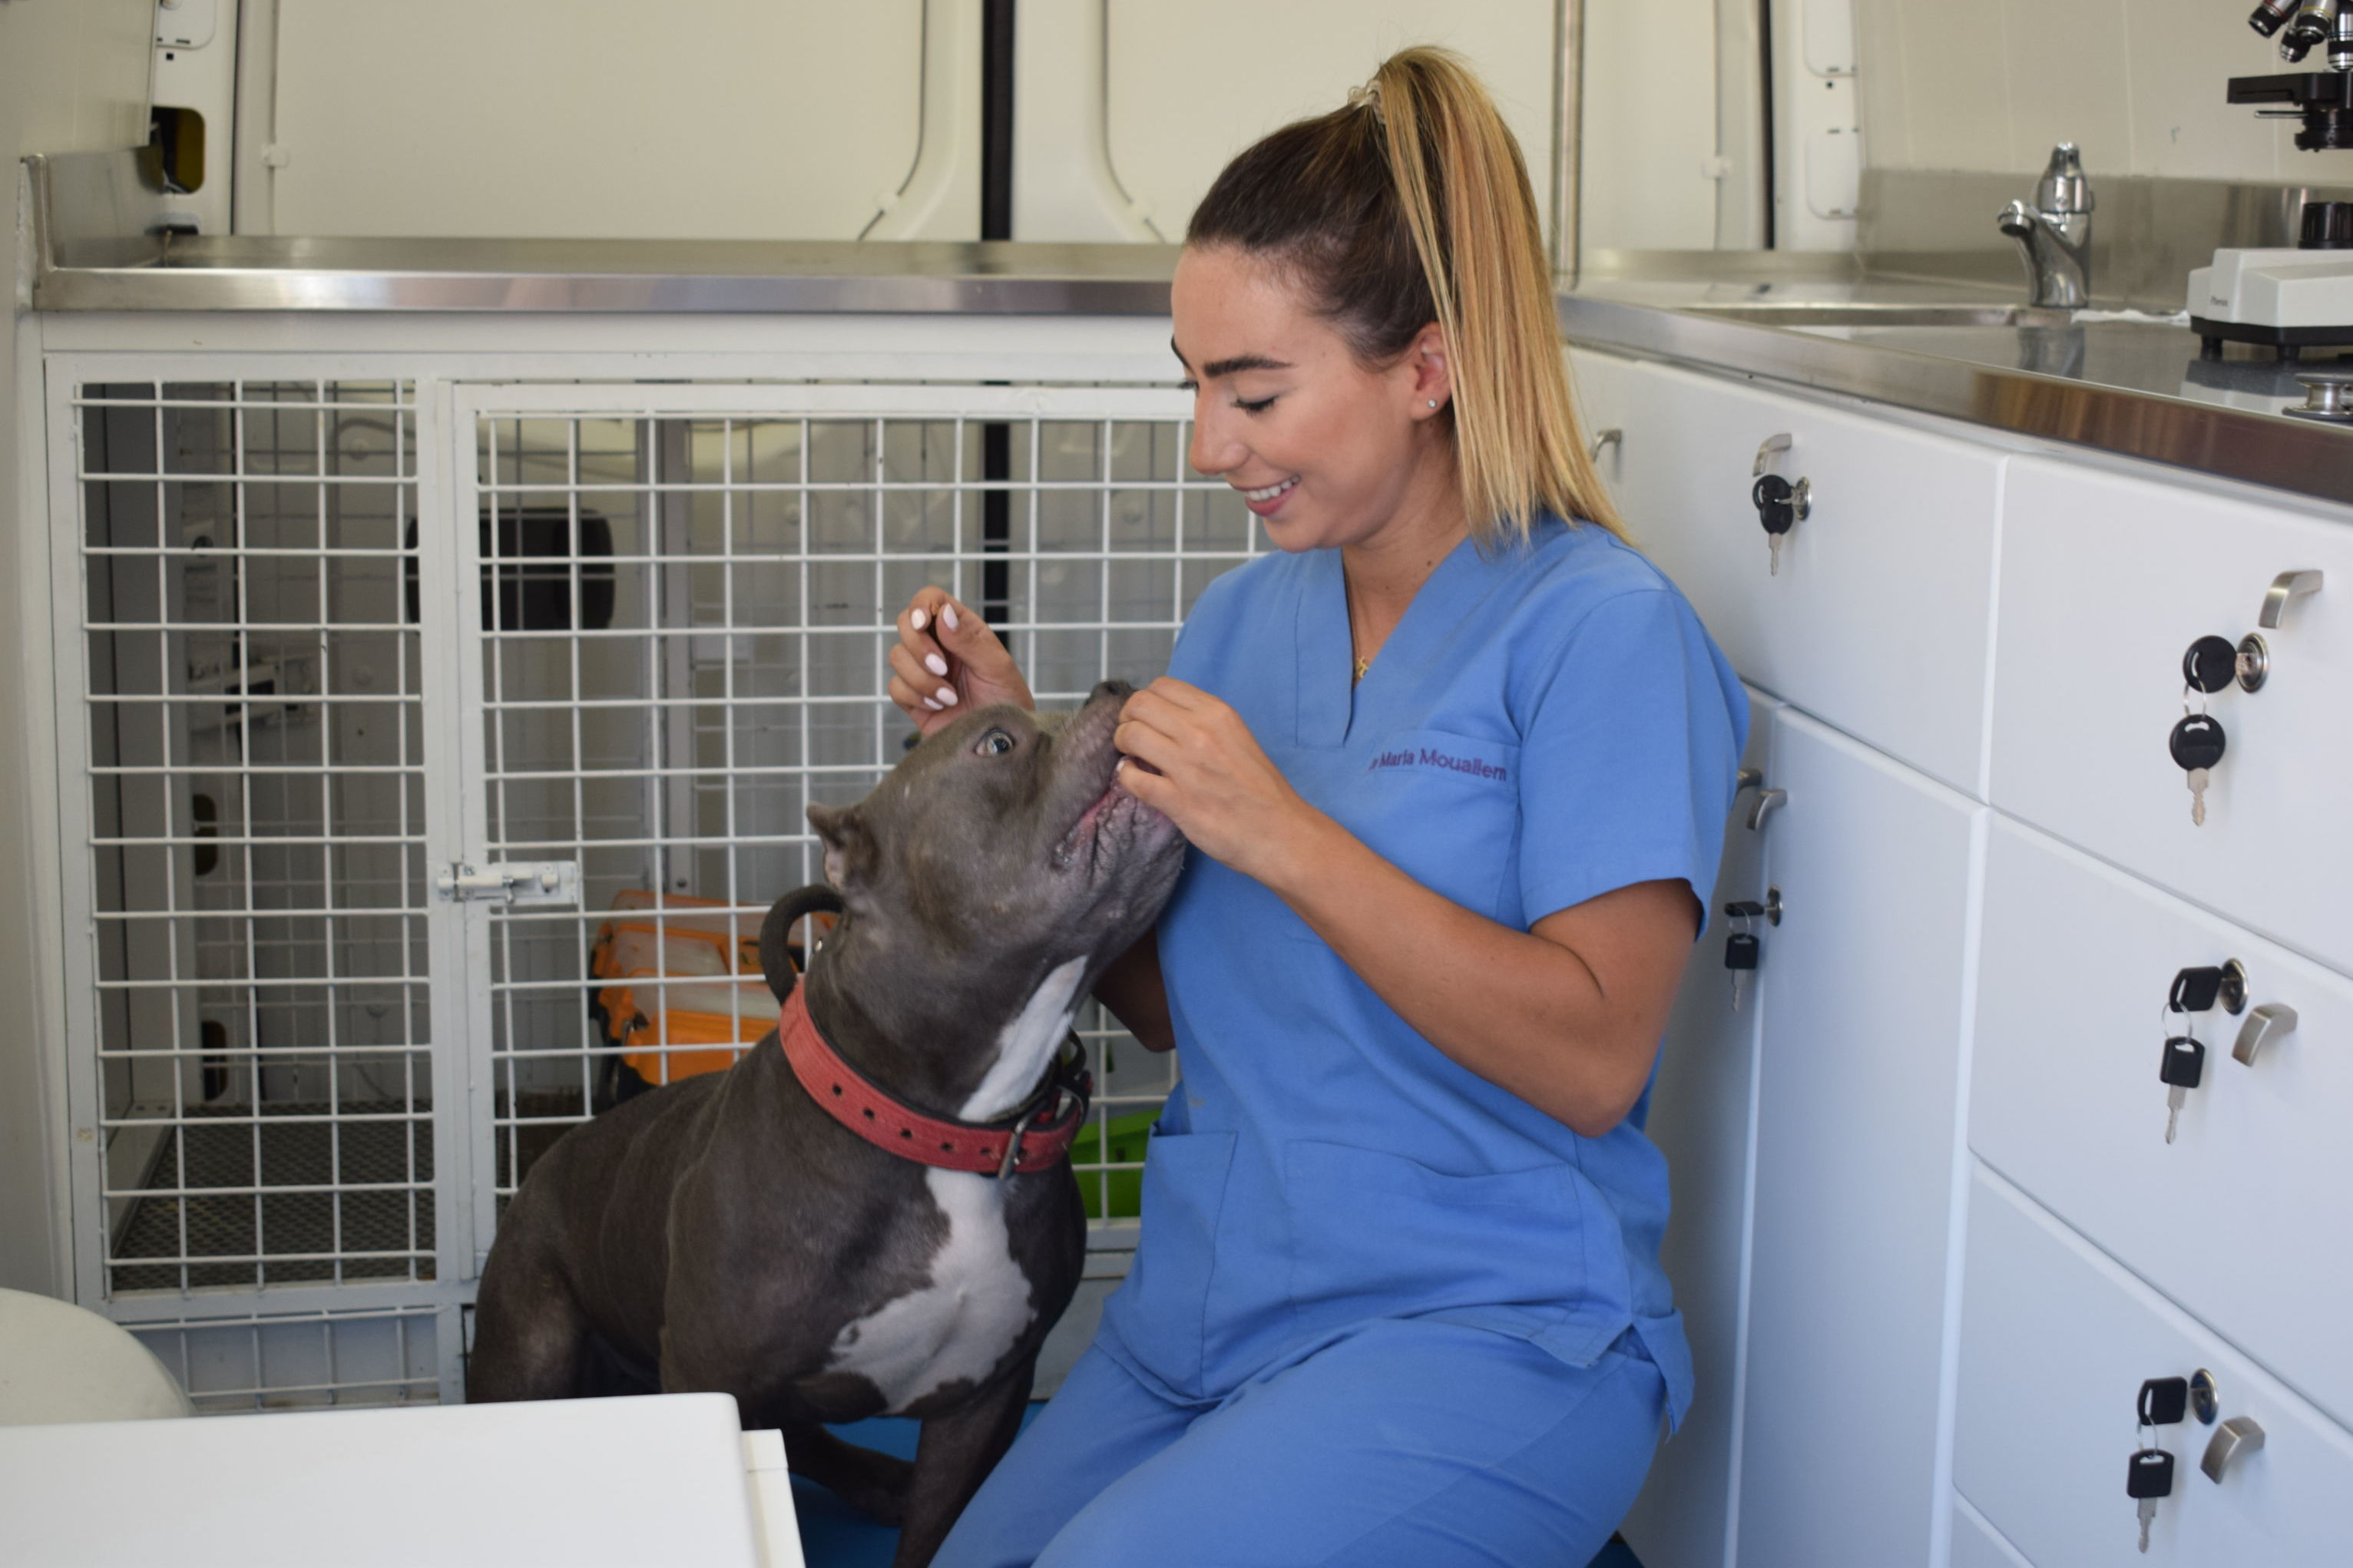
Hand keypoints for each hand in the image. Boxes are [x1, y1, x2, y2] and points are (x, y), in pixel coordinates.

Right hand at [888, 589, 1033, 735]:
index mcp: (961, 629)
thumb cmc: (1007, 700)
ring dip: (921, 678)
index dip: (921, 605)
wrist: (1001, 741)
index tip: (925, 623)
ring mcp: (923, 671)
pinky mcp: (913, 698)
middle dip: (919, 646)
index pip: (931, 599)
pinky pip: (895, 687)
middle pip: (905, 623)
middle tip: (942, 668)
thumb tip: (943, 613)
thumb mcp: (997, 667)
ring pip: (897, 656)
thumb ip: (969, 640)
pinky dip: (915, 697)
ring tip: (949, 697)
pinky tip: (939, 707)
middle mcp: (939, 645)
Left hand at [1111, 679, 1325, 881]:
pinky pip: (1131, 778)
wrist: (1279, 831)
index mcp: (1217, 713)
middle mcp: (1200, 732)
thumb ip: (1203, 724)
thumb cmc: (1260, 788)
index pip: (1162, 686)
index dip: (1145, 701)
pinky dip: (1126, 776)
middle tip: (1132, 737)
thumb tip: (1164, 720)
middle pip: (1139, 705)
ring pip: (1130, 735)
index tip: (1146, 718)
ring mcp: (1187, 766)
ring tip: (1133, 758)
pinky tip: (1135, 779)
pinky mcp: (1177, 800)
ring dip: (1123, 745)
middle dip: (1127, 718)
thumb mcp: (1237, 737)